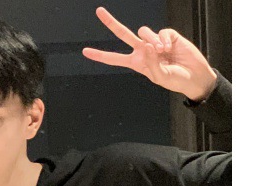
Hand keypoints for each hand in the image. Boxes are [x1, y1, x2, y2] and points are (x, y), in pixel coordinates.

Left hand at [82, 7, 217, 101]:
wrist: (193, 75)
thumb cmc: (175, 80)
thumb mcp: (160, 77)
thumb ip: (151, 63)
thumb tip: (148, 45)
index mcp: (137, 63)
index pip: (115, 59)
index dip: (100, 55)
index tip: (85, 51)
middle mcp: (143, 50)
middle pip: (123, 34)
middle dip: (111, 22)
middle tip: (98, 11)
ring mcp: (154, 41)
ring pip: (143, 32)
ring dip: (152, 41)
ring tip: (163, 52)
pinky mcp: (167, 34)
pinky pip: (161, 32)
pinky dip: (164, 40)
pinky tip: (170, 48)